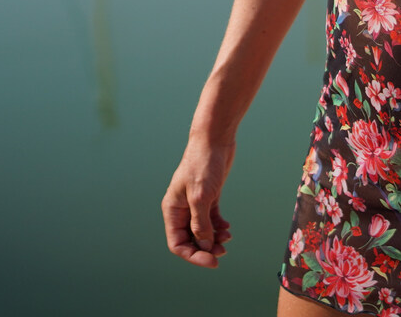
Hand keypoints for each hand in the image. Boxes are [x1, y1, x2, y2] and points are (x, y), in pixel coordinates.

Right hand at [163, 136, 234, 267]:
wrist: (215, 139)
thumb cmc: (203, 164)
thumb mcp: (201, 197)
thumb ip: (201, 223)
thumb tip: (204, 245)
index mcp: (172, 209)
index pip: (177, 243)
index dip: (193, 255)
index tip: (212, 260)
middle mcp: (181, 209)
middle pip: (190, 239)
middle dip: (205, 248)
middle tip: (223, 251)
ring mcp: (195, 203)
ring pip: (202, 231)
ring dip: (214, 238)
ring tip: (227, 238)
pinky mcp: (208, 197)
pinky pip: (211, 220)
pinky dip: (219, 226)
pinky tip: (228, 228)